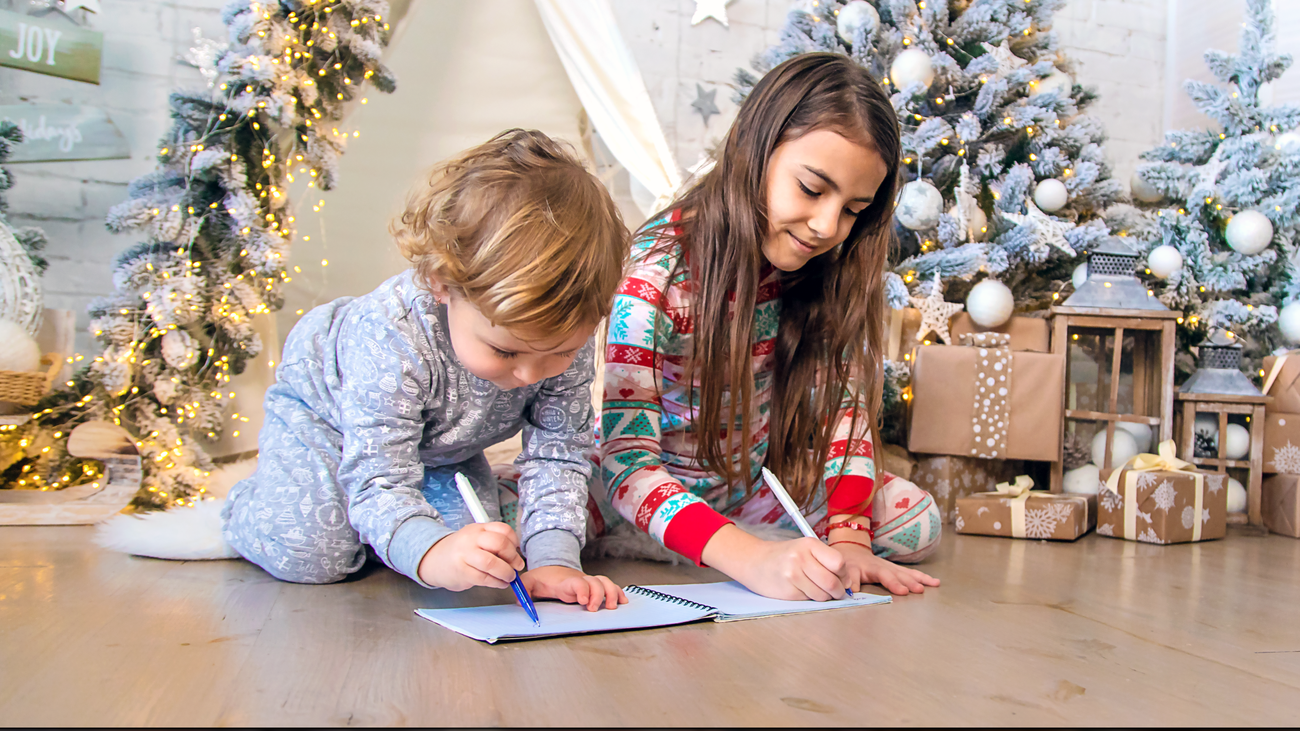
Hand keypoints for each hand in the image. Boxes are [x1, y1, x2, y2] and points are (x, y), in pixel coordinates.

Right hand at [417, 522, 525, 590]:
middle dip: (513, 557)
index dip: (514, 542)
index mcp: (478, 528)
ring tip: (509, 577)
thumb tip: (516, 557)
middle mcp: (471, 539)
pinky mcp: (462, 572)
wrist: (433, 560)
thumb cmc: (459, 551)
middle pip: (499, 543)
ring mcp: (465, 555)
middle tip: (517, 566)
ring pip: (492, 562)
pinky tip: (499, 583)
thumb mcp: (475, 539)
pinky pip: (484, 578)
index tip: (517, 551)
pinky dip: (496, 582)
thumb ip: (493, 543)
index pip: (503, 529)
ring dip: (506, 572)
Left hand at [521, 565, 627, 610]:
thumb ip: (524, 590)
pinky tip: (622, 601)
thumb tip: (519, 602)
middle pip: (596, 582)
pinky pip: (609, 587)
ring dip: (611, 594)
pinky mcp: (594, 587)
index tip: (583, 600)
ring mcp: (589, 583)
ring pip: (605, 583)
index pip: (577, 582)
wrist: (552, 568)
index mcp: (566, 581)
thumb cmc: (543, 578)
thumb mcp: (530, 582)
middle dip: (598, 595)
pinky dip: (618, 593)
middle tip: (593, 608)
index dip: (583, 589)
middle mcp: (580, 580)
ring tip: (612, 607)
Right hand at [700, 524, 850, 601]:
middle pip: (832, 582)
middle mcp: (800, 558)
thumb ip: (826, 561)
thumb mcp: (805, 549)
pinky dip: (810, 599)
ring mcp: (792, 575)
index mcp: (809, 544)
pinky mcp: (787, 591)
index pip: (839, 563)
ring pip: (822, 595)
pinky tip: (801, 590)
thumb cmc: (785, 556)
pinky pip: (809, 600)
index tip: (842, 579)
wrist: (754, 561)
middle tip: (836, 592)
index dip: (844, 574)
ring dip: (824, 597)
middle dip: (838, 591)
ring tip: (815, 589)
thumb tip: (848, 583)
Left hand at [832, 540, 939, 595]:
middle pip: (899, 574)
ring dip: (920, 579)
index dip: (893, 583)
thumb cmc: (848, 563)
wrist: (851, 550)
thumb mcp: (845, 571)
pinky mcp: (896, 569)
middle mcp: (884, 566)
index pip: (884, 576)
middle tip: (919, 590)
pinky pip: (911, 572)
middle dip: (909, 582)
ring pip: (907, 572)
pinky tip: (934, 582)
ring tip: (934, 584)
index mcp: (871, 568)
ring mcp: (892, 567)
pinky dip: (922, 577)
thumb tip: (852, 592)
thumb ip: (849, 581)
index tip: (903, 591)